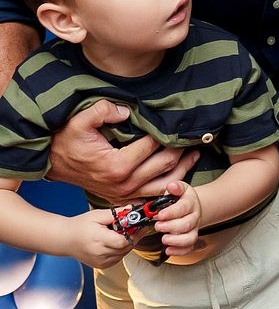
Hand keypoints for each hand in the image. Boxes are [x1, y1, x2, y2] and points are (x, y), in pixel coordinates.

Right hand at [48, 100, 198, 199]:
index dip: (166, 133)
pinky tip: (179, 173)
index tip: (178, 123)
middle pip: (164, 165)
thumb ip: (103, 110)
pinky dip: (168, 186)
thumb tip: (127, 110)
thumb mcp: (79, 120)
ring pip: (163, 185)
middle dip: (181, 150)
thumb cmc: (67, 142)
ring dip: (182, 170)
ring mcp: (124, 194)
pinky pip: (152, 196)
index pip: (153, 146)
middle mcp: (124, 183)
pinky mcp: (122, 199)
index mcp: (117, 165)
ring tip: (195, 154)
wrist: (54, 165)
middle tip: (194, 136)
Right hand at [67, 208, 133, 268]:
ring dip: (129, 243)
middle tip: (138, 226)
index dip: (134, 233)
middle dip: (134, 236)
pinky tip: (118, 240)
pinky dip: (122, 249)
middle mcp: (100, 254)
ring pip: (124, 253)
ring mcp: (101, 262)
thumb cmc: (80, 226)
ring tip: (126, 232)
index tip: (140, 225)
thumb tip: (130, 209)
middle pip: (126, 247)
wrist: (66, 239)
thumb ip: (115, 213)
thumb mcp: (97, 215)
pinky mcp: (102, 266)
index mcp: (99, 240)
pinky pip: (119, 257)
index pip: (123, 241)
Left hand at [154, 180, 201, 257]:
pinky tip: (168, 250)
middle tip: (158, 226)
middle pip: (187, 224)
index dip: (171, 213)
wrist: (193, 206)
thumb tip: (171, 186)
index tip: (160, 215)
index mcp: (191, 202)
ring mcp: (194, 228)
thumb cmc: (182, 198)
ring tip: (164, 239)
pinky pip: (189, 247)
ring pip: (190, 237)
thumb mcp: (179, 188)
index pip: (183, 208)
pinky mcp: (191, 238)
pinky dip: (179, 251)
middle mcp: (194, 216)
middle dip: (170, 227)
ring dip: (176, 241)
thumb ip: (175, 187)